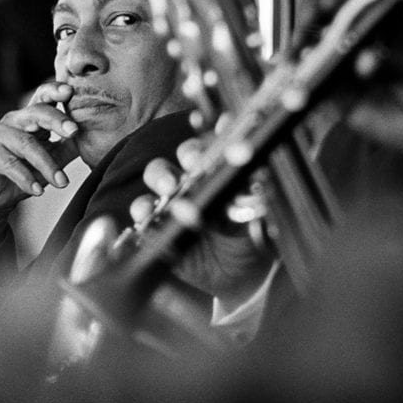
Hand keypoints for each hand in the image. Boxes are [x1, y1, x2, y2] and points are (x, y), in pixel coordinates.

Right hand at [0, 81, 80, 267]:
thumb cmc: (25, 173)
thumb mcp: (52, 158)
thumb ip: (69, 145)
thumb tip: (98, 136)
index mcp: (31, 117)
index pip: (43, 96)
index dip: (55, 90)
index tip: (71, 91)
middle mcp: (13, 120)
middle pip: (36, 112)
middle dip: (57, 120)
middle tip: (75, 131)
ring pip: (26, 143)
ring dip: (47, 165)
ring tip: (62, 182)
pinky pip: (9, 163)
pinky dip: (25, 179)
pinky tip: (38, 191)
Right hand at [133, 130, 275, 305]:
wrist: (237, 278)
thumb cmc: (250, 241)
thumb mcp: (258, 219)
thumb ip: (255, 200)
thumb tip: (261, 178)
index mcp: (225, 171)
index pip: (221, 142)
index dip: (220, 128)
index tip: (226, 124)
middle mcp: (198, 178)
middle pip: (187, 153)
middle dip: (189, 154)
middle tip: (193, 165)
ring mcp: (175, 198)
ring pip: (159, 174)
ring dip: (161, 177)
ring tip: (167, 190)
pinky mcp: (158, 224)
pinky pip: (142, 211)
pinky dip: (141, 210)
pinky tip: (147, 216)